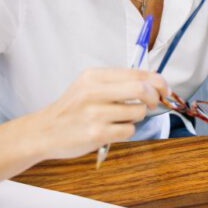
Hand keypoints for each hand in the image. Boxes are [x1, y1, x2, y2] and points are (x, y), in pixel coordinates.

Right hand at [34, 68, 168, 159]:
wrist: (43, 131)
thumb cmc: (73, 109)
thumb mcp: (89, 85)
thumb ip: (118, 81)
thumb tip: (155, 83)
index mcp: (94, 76)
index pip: (137, 73)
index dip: (158, 82)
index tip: (164, 89)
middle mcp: (93, 92)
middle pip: (141, 89)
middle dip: (153, 97)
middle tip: (152, 103)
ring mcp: (94, 113)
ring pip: (138, 112)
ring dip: (136, 117)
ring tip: (120, 118)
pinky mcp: (96, 133)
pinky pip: (129, 130)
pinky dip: (127, 130)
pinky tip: (112, 130)